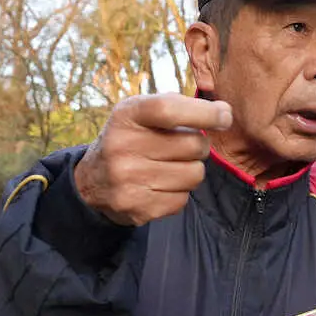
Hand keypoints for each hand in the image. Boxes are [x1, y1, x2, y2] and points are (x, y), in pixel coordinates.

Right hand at [74, 93, 231, 226]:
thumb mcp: (141, 112)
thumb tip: (224, 112)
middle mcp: (122, 146)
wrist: (91, 181)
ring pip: (194, 174)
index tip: (225, 116)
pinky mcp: (137, 208)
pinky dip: (179, 192)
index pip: (169, 109)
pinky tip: (160, 185)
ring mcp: (128, 180)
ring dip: (191, 170)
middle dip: (198, 146)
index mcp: (127, 116)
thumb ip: (179, 106)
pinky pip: (183, 199)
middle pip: (194, 146)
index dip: (204, 113)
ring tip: (170, 166)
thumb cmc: (130, 138)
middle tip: (182, 147)